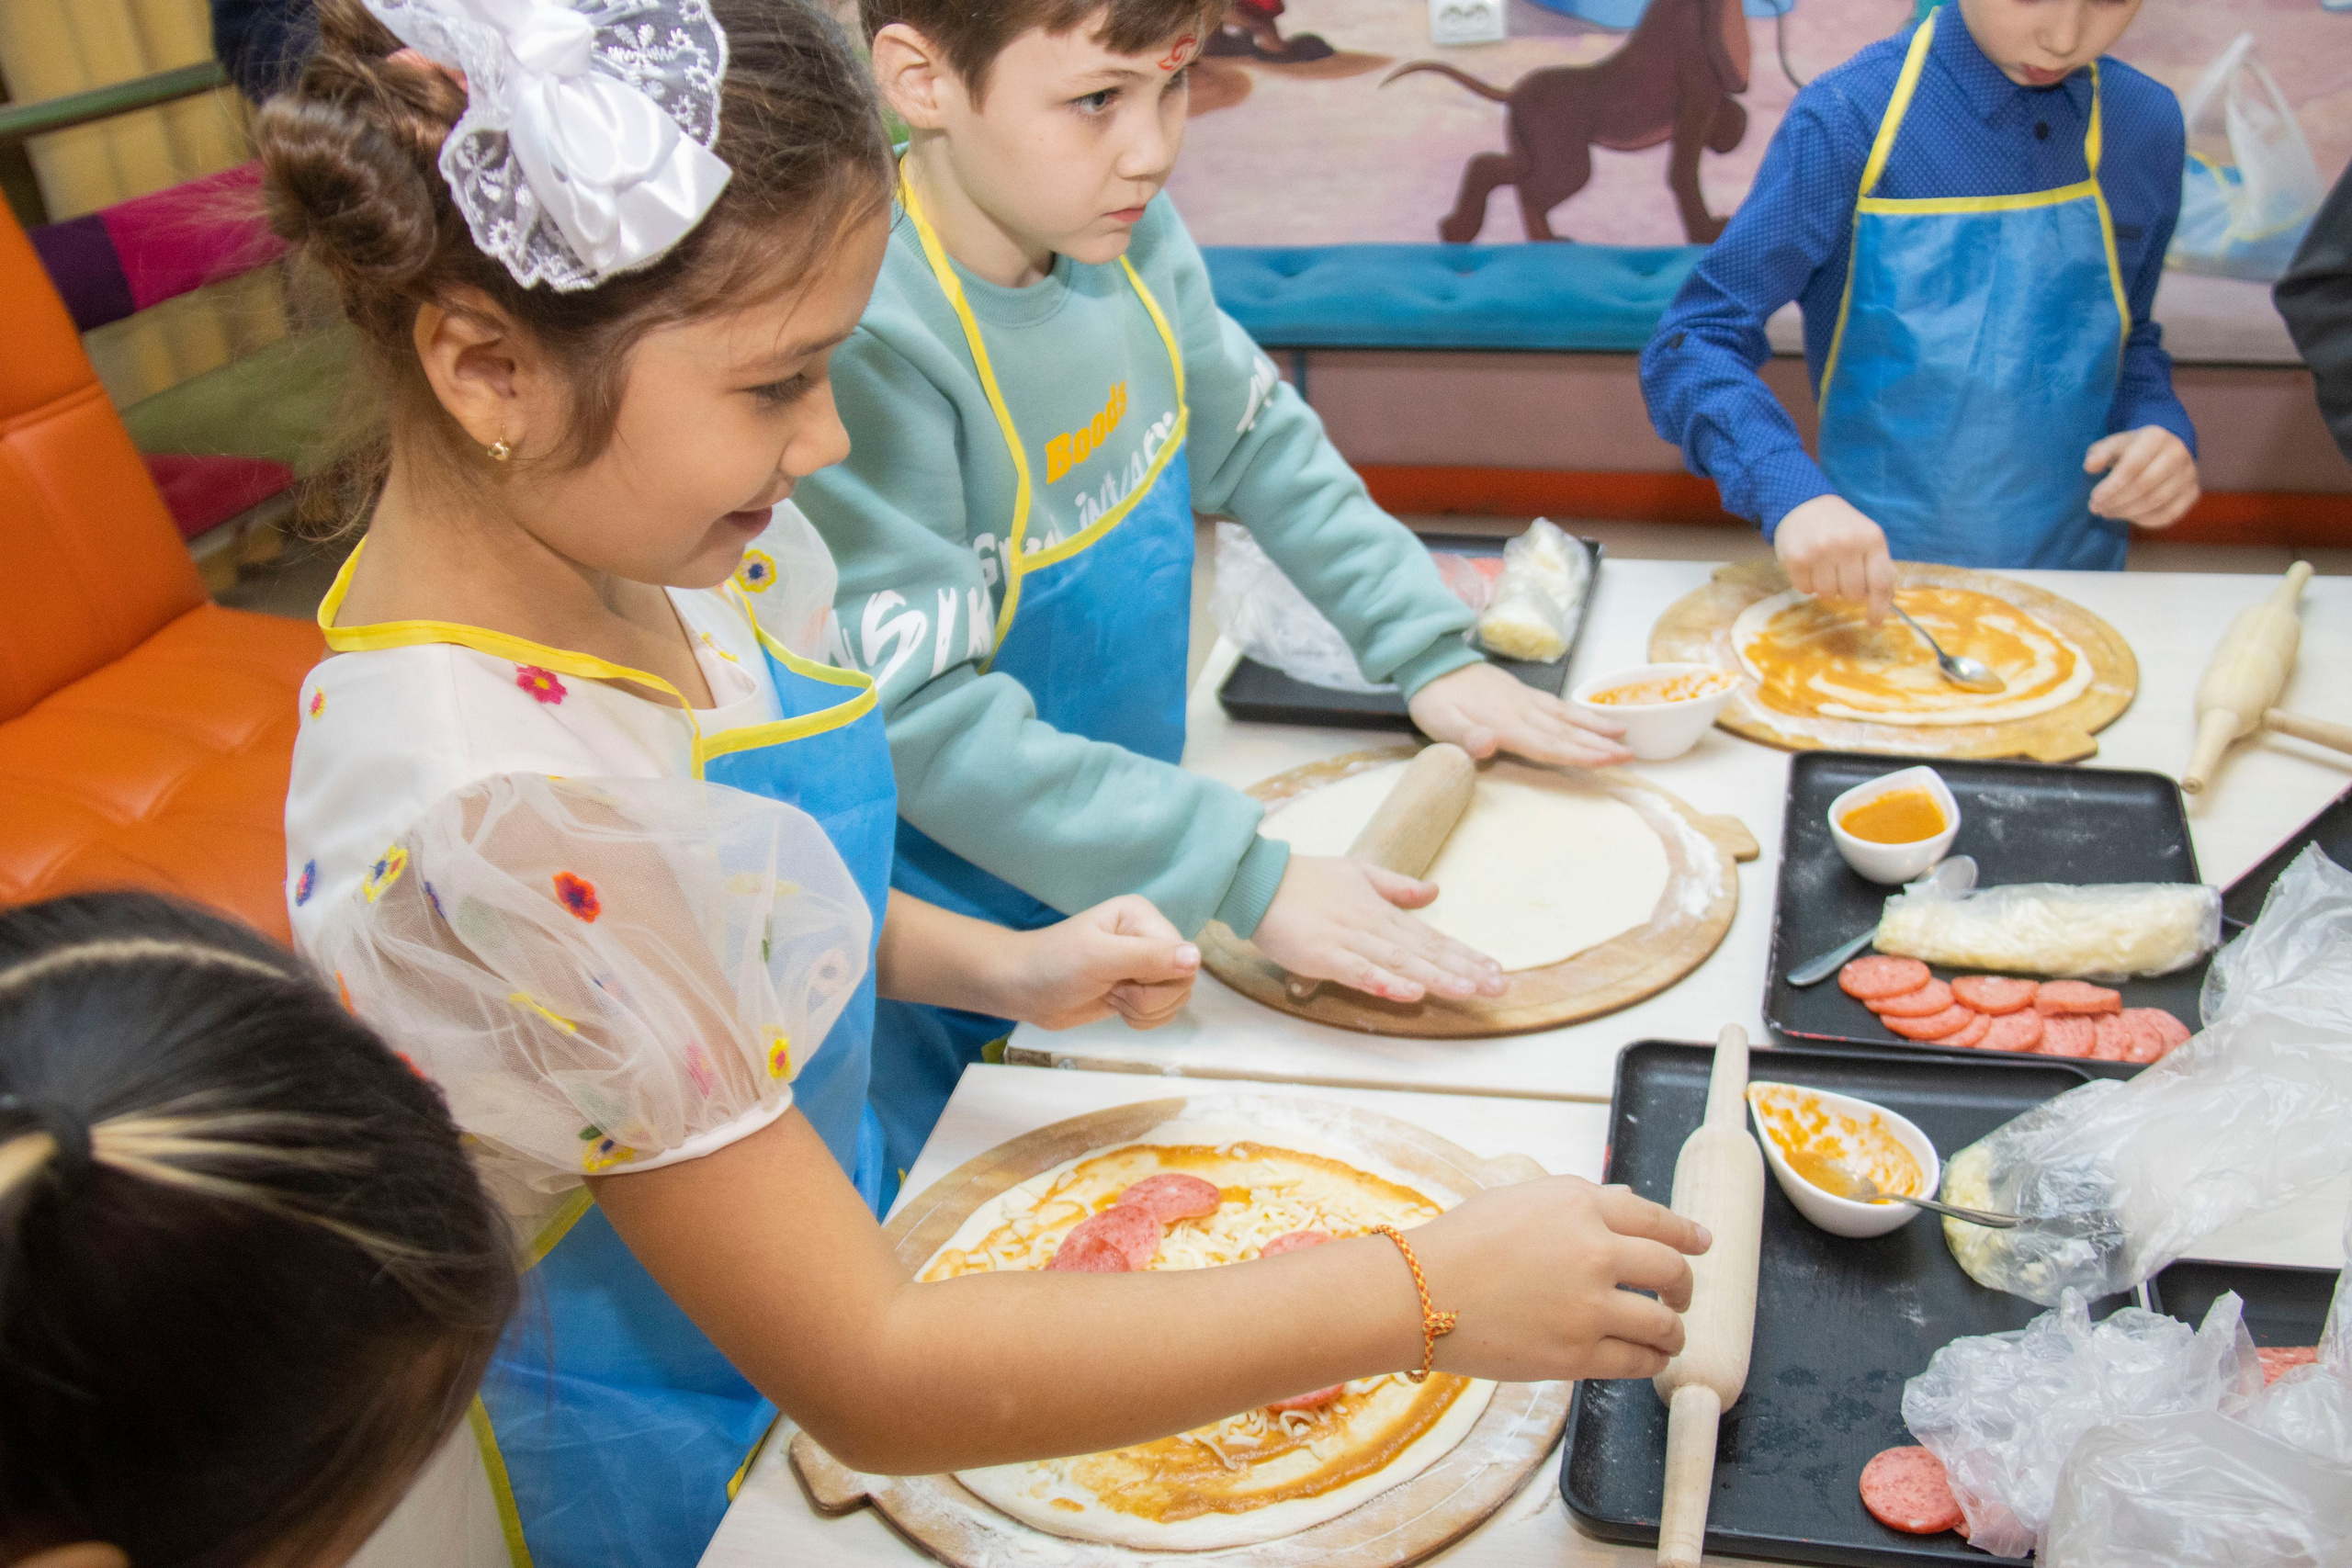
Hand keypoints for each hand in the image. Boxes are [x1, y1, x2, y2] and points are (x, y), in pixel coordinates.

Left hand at [1005, 896, 1199, 1030]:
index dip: (1158, 979)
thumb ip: (1148, 957)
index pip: (1184, 956)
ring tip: (1112, 995)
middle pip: (1184, 981)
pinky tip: (1116, 1007)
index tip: (1121, 978)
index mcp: (1142, 917)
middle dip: (1149, 997)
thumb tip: (1197, 957)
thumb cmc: (1053, 965)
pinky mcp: (1138, 990)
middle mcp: (1149, 937)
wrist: (1021, 989)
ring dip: (1144, 1009)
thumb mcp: (1099, 958)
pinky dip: (1143, 1019)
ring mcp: (1144, 965)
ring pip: (1176, 1000)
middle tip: (1114, 989)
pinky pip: (1163, 1012)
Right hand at [1251, 855, 1504, 1003]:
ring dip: (1434, 978)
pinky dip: (1383, 982)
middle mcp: (1372, 926)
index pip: (1432, 937)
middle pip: (1424, 952)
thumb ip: (1396, 886)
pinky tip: (1408, 994)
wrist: (1257, 877)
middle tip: (1498, 988)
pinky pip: (1357, 971)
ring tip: (1467, 991)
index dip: (1465, 955)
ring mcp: (1349, 940)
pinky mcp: (1322, 953)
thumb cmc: (1305, 878)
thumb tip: (1434, 892)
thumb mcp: (1357, 873)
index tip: (1496, 971)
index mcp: (1382, 912)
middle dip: (1463, 970)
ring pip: (1399, 962)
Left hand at [1407, 661, 1630, 767]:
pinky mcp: (1522, 693)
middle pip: (1566, 733)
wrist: (1432, 662)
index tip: (1610, 761)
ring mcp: (1525, 700)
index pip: (1549, 745)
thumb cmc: (1435, 700)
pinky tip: (1592, 718)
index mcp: (1505, 724)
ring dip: (1596, 728)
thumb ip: (1464, 736)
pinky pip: (1557, 705)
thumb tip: (1488, 747)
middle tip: (1630, 756)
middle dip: (1599, 746)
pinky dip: (1578, 713)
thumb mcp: (1439, 722)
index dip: (1580, 755)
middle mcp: (1522, 712)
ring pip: (1567, 717)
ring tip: (1625, 736)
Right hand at [1410, 1176, 1710, 1382]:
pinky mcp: (1577, 1354)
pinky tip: (1646, 1359)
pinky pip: (1637, 1361)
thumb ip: (1579, 1201)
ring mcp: (1589, 1305)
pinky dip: (1651, 1361)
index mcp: (1580, 1203)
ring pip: (1663, 1322)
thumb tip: (1629, 1203)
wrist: (1419, 1292)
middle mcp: (1594, 1249)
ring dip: (1673, 1331)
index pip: (1654, 1218)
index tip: (1704, 1243)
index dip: (1687, 1233)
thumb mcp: (1520, 1199)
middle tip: (1682, 1297)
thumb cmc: (1460, 1242)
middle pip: (1670, 1270)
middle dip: (1685, 1286)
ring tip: (1668, 1336)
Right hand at [1775, 494, 1895, 622]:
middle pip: (1853, 593)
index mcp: (1871, 539)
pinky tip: (1808, 566)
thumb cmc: (1840, 525)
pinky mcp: (1796, 558)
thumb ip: (1878, 566)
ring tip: (1823, 568)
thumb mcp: (1866, 537)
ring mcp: (1820, 551)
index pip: (1880, 582)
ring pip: (1828, 594)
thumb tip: (1885, 601)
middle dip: (1847, 591)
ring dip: (1826, 588)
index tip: (1874, 622)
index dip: (1879, 607)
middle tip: (1841, 576)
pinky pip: (1805, 589)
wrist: (1803, 503)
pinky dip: (1807, 584)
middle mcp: (1847, 544)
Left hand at [2086, 426, 2198, 529]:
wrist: (2164, 449)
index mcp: (2156, 437)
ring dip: (2127, 513)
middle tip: (2096, 508)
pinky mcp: (2192, 493)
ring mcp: (2189, 474)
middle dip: (2116, 502)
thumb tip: (2090, 467)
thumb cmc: (2132, 449)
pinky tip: (2128, 516)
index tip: (2094, 497)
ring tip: (2107, 512)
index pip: (2132, 466)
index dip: (2111, 486)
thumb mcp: (2113, 444)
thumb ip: (2099, 454)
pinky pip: (2169, 514)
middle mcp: (2178, 454)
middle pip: (2144, 486)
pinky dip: (2145, 520)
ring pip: (2156, 502)